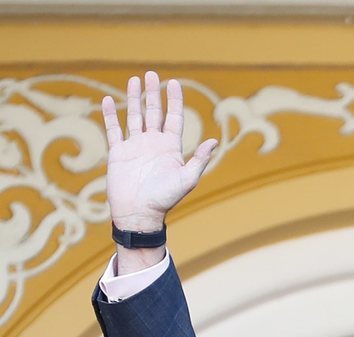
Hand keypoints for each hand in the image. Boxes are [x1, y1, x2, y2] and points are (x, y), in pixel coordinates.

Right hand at [102, 72, 216, 231]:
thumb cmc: (164, 200)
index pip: (174, 118)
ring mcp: (135, 147)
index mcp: (170, 148)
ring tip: (134, 80)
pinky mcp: (118, 152)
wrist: (139, 214)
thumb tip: (213, 141)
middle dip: (153, 93)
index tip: (174, 83)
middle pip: (154, 112)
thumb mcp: (187, 179)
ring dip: (134, 98)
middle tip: (152, 74)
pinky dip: (110, 115)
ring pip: (134, 116)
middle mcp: (153, 144)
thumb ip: (199, 160)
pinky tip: (109, 100)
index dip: (174, 101)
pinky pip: (113, 129)